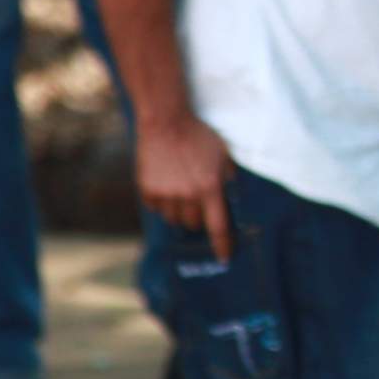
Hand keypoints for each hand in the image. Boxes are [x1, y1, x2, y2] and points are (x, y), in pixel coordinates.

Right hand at [135, 111, 234, 260]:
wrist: (166, 121)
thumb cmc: (198, 134)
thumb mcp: (222, 153)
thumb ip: (227, 175)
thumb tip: (231, 192)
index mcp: (209, 187)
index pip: (218, 226)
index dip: (222, 245)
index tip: (225, 258)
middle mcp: (187, 194)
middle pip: (193, 224)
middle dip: (198, 217)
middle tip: (197, 202)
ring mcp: (165, 193)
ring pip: (173, 219)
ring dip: (179, 211)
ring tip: (180, 189)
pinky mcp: (148, 189)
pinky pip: (156, 208)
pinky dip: (161, 202)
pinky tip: (165, 183)